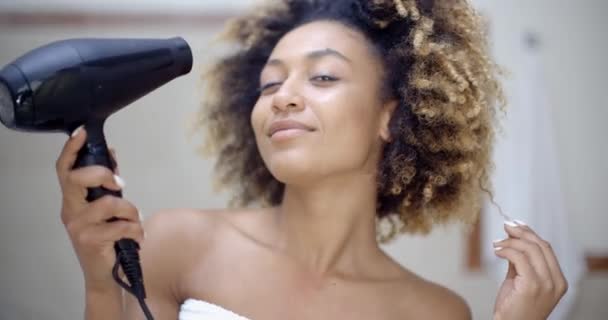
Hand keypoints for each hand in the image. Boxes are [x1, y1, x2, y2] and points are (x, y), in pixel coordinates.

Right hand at [56, 126, 143, 292]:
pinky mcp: (91, 241)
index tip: (82, 132)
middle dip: (103, 174)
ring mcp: (78, 227)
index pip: (64, 170)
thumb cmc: (108, 239)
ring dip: (131, 210)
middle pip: (77, 179)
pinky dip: (136, 229)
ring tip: (136, 221)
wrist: (105, 276)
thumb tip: (112, 154)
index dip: (71, 150)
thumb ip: (107, 185)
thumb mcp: (106, 210)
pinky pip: (121, 225)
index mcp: (72, 201)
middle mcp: (70, 212)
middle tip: (120, 184)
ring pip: (108, 203)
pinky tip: (137, 236)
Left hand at [492, 221, 567, 319]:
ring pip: (530, 249)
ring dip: (511, 241)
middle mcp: (556, 281)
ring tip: (496, 242)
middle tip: (506, 226)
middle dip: (521, 232)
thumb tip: (513, 238)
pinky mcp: (532, 285)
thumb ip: (521, 262)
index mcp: (558, 280)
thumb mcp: (521, 280)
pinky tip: (497, 251)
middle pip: (540, 245)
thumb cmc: (515, 307)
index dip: (530, 233)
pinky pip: (519, 258)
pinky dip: (506, 250)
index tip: (516, 225)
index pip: (546, 248)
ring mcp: (546, 284)